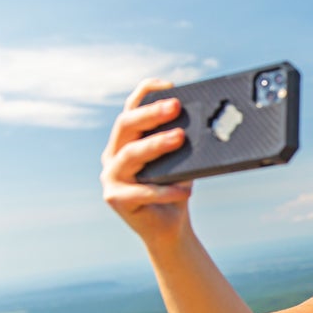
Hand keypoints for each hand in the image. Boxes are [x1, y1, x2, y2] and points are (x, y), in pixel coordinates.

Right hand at [100, 79, 193, 241]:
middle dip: (151, 113)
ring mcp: (110, 176)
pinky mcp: (116, 199)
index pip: (131, 109)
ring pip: (130, 154)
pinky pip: (141, 191)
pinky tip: (186, 190)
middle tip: (176, 106)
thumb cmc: (175, 188)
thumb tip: (202, 123)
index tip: (170, 85)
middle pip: (125, 126)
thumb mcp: (180, 161)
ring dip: (156, 144)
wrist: (169, 227)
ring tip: (180, 137)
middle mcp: (112, 154)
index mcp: (125, 141)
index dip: (146, 92)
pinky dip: (166, 189)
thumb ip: (180, 143)